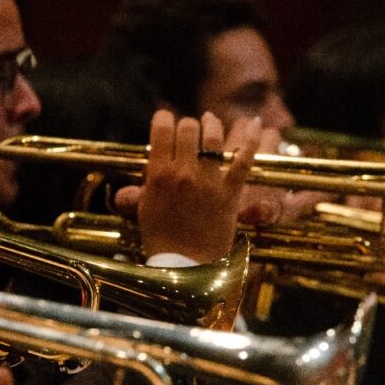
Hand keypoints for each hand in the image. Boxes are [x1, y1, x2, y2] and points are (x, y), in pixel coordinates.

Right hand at [137, 110, 259, 262]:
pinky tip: (253, 125)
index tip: (165, 120)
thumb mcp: (144, 212)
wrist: (186, 266)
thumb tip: (131, 179)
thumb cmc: (162, 241)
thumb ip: (139, 190)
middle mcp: (183, 174)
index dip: (164, 119)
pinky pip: (243, 160)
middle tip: (189, 129)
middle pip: (188, 128)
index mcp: (158, 175)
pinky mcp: (230, 193)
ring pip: (213, 137)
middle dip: (188, 124)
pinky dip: (250, 140)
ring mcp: (208, 182)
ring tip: (211, 122)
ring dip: (212, 125)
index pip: (161, 130)